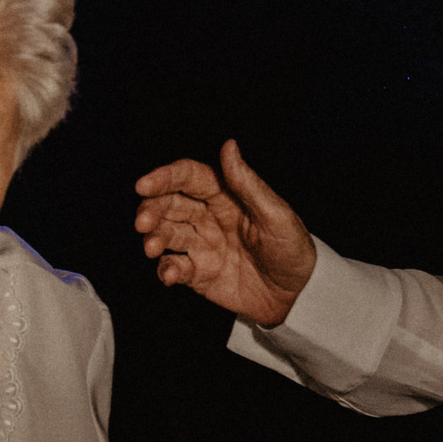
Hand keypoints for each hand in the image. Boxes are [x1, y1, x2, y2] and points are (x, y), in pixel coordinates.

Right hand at [133, 141, 316, 327]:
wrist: (299, 296)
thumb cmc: (293, 249)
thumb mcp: (276, 215)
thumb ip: (247, 183)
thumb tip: (228, 145)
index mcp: (225, 195)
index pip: (188, 178)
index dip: (163, 177)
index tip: (144, 185)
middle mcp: (208, 216)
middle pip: (168, 204)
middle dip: (150, 210)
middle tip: (143, 222)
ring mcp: (201, 245)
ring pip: (165, 234)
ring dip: (153, 238)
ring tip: (152, 248)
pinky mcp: (199, 273)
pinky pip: (174, 267)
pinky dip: (165, 270)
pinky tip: (170, 274)